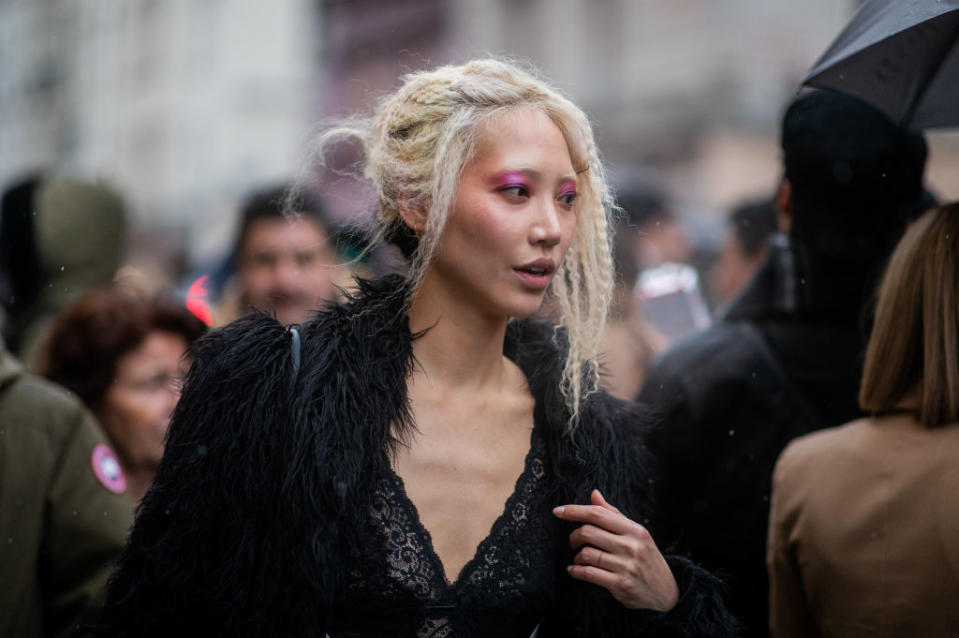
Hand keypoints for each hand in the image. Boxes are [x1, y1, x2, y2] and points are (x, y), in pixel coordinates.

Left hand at [553, 489, 679, 610]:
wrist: (666, 593)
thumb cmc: (647, 559)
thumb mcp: (637, 534)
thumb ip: (614, 514)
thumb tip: (594, 494)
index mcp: (635, 530)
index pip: (598, 514)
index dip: (574, 510)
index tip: (558, 511)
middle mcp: (631, 546)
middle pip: (588, 532)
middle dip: (574, 536)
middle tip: (574, 541)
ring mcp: (626, 566)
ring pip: (586, 553)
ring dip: (576, 556)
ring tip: (579, 558)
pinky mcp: (620, 584)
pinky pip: (589, 573)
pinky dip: (576, 571)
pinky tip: (574, 570)